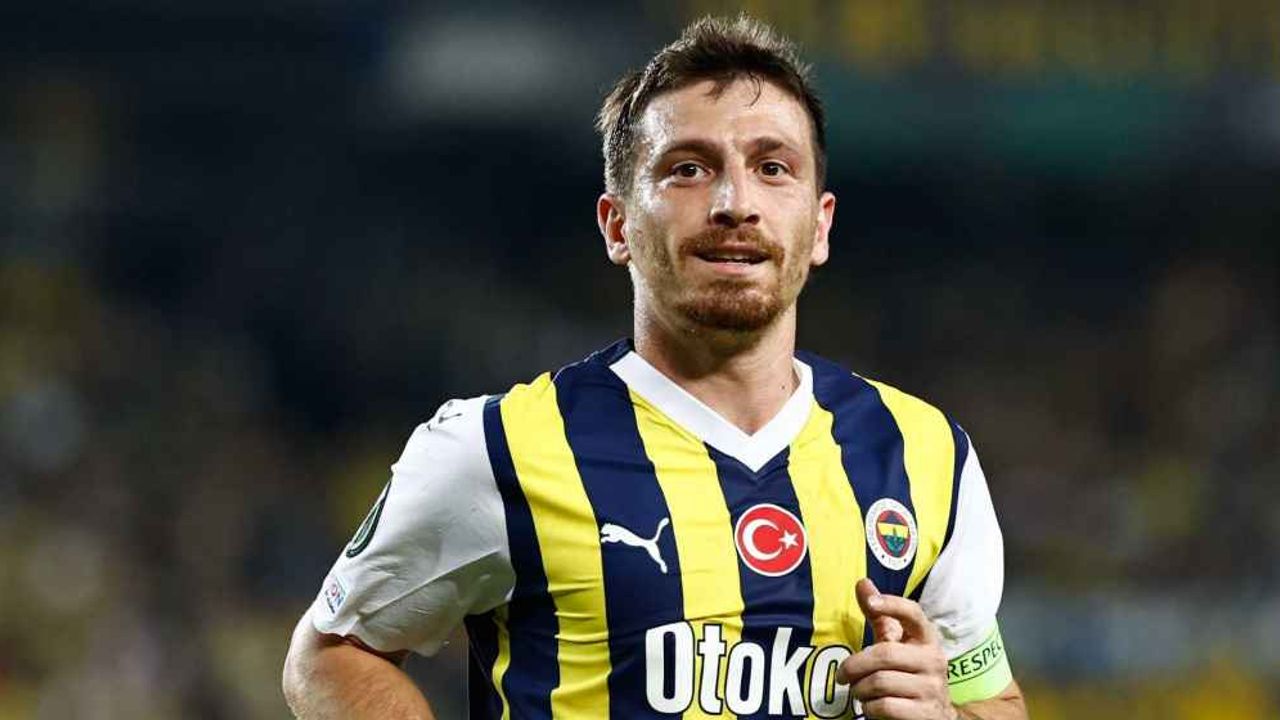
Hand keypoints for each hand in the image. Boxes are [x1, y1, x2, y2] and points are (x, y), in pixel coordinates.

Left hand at [838, 578, 954, 719]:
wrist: (935, 715)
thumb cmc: (908, 673)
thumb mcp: (896, 644)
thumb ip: (880, 617)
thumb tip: (863, 582)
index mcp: (927, 639)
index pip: (914, 614)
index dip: (893, 605)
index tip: (871, 603)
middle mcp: (934, 660)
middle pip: (884, 654)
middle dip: (855, 666)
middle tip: (843, 675)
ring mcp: (933, 688)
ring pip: (880, 683)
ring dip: (860, 690)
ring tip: (859, 692)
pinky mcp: (926, 714)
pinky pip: (885, 707)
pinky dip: (869, 708)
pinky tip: (870, 707)